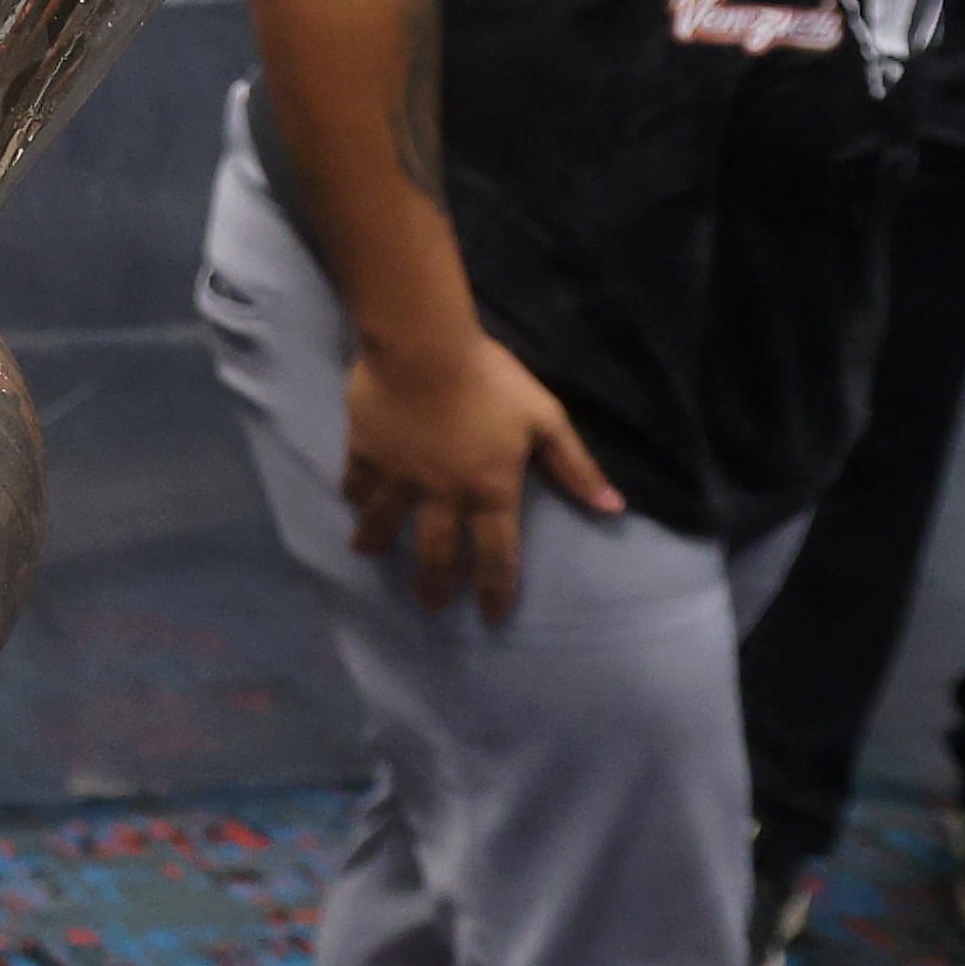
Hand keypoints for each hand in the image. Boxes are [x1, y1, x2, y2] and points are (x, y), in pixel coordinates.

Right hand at [341, 329, 620, 621]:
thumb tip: (613, 507)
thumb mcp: (545, 418)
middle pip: (436, 552)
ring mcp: (399, 476)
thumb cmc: (490, 380)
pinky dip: (355, 495)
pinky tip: (352, 501)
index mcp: (490, 491)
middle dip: (434, 584)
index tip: (491, 618)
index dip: (496, 591)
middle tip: (429, 607)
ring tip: (369, 555)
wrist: (423, 347)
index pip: (497, 555)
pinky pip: (357, 481)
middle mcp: (443, 495)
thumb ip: (576, 465)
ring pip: (385, 522)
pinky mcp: (366, 451)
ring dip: (378, 543)